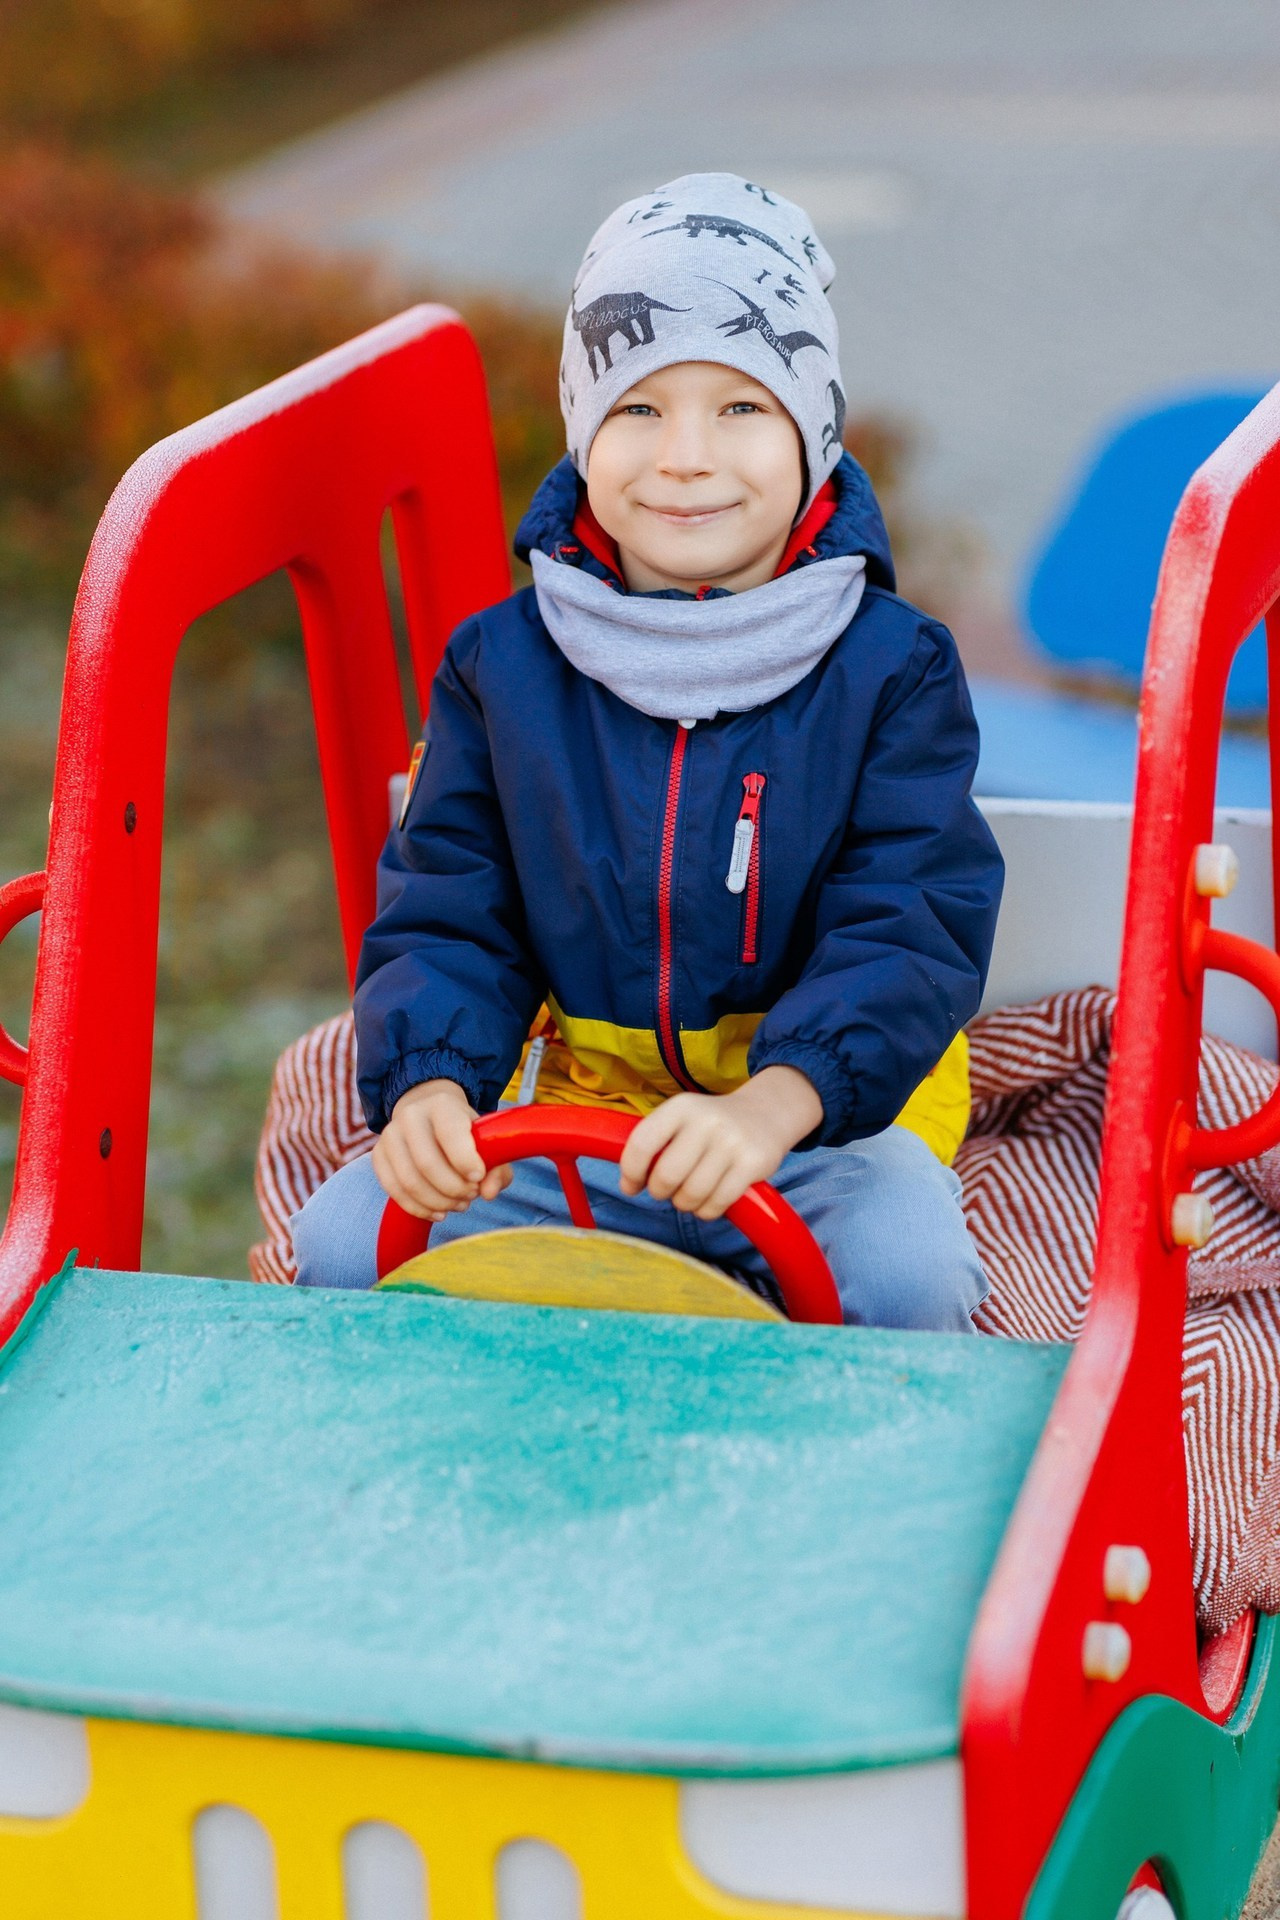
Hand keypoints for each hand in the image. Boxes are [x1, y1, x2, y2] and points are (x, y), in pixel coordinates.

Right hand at [372, 1079, 512, 1220]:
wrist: (430, 1116)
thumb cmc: (465, 1133)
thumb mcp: (487, 1142)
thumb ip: (497, 1168)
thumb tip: (489, 1193)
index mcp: (442, 1104)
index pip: (451, 1134)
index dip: (466, 1161)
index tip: (478, 1178)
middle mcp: (411, 1115)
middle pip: (427, 1164)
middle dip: (454, 1189)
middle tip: (470, 1195)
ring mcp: (390, 1135)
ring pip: (409, 1182)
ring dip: (438, 1202)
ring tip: (457, 1204)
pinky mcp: (378, 1156)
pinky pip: (394, 1191)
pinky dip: (419, 1208)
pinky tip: (438, 1211)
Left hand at [618, 1066, 822, 1220]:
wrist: (766, 1114)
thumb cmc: (710, 1125)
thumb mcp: (682, 1119)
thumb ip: (654, 1144)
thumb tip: (628, 1185)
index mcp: (681, 1107)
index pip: (642, 1144)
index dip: (630, 1172)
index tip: (631, 1186)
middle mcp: (706, 1121)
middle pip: (665, 1176)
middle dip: (660, 1191)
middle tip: (667, 1190)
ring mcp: (732, 1142)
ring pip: (691, 1195)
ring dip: (684, 1204)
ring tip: (690, 1194)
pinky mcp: (753, 1164)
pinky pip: (716, 1204)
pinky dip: (707, 1210)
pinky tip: (709, 1200)